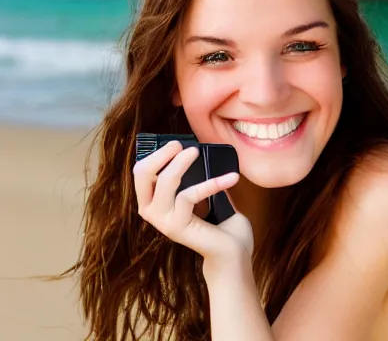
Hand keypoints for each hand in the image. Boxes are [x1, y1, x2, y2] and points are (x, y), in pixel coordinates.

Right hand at [133, 140, 253, 265]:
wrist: (233, 256)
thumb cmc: (221, 225)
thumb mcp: (207, 195)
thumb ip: (200, 178)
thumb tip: (203, 153)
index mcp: (155, 202)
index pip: (142, 172)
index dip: (155, 153)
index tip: (175, 143)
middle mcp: (152, 212)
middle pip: (143, 174)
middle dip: (161, 154)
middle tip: (180, 144)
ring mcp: (163, 221)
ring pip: (165, 181)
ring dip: (181, 163)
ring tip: (196, 151)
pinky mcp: (178, 227)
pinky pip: (190, 195)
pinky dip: (212, 183)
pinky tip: (232, 178)